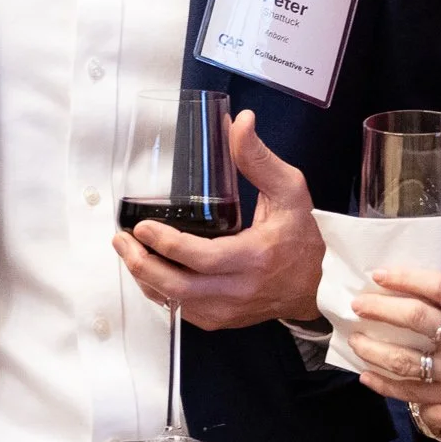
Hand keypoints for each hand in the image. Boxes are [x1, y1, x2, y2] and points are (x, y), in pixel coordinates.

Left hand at [111, 110, 325, 328]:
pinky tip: (147, 268)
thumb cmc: (303, 236)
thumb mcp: (289, 191)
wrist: (318, 283)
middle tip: (122, 239)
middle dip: (141, 264)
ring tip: (126, 250)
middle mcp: (238, 290)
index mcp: (254, 258)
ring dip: (144, 277)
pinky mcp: (220, 319)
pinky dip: (158, 290)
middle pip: (177, 286)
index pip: (201, 257)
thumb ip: (258, 158)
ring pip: (173, 302)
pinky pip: (179, 310)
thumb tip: (238, 122)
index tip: (142, 225)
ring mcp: (227, 310)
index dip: (166, 243)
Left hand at [347, 263, 440, 441]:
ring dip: (374, 348)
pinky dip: (384, 383)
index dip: (406, 277)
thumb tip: (417, 284)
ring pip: (406, 358)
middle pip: (416, 317)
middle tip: (358, 305)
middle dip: (380, 308)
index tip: (379, 274)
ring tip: (356, 340)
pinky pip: (411, 392)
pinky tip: (366, 375)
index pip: (439, 286)